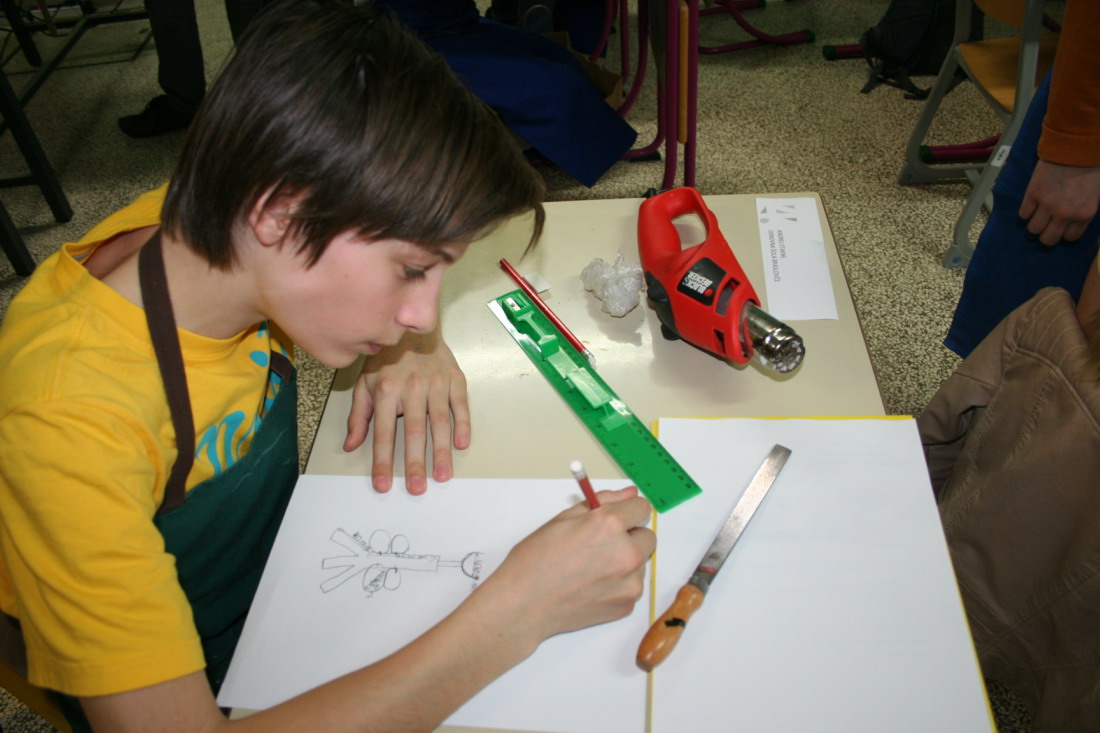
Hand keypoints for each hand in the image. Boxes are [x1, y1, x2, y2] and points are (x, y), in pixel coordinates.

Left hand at [343, 326, 470, 494]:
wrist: (413, 328)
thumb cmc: (387, 360)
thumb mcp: (364, 384)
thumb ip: (358, 416)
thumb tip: (351, 445)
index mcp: (386, 391)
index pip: (384, 434)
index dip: (383, 462)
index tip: (383, 485)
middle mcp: (411, 388)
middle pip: (414, 431)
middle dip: (415, 463)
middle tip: (417, 488)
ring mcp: (436, 383)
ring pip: (439, 422)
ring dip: (442, 451)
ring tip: (443, 475)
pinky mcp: (455, 379)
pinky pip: (460, 406)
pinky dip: (462, 425)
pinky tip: (461, 445)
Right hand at [484, 486, 656, 642]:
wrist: (524, 604)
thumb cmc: (536, 560)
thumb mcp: (563, 518)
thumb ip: (603, 502)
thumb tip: (630, 493)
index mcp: (610, 525)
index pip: (642, 508)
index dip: (627, 511)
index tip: (618, 518)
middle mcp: (626, 553)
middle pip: (647, 537)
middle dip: (629, 537)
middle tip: (600, 545)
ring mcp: (629, 583)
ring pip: (639, 564)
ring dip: (624, 562)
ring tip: (590, 569)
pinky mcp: (626, 605)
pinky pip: (631, 586)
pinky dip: (617, 585)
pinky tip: (591, 586)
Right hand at [1019, 159, 1099, 245]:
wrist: (1076, 147)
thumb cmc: (1091, 167)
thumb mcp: (1096, 194)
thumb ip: (1083, 211)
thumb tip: (1072, 221)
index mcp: (1084, 215)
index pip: (1070, 238)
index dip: (1064, 233)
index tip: (1062, 227)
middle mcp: (1065, 214)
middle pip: (1048, 239)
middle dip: (1047, 235)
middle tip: (1046, 227)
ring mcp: (1047, 205)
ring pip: (1033, 229)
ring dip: (1035, 224)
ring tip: (1037, 216)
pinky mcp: (1032, 195)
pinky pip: (1023, 214)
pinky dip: (1026, 212)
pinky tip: (1031, 205)